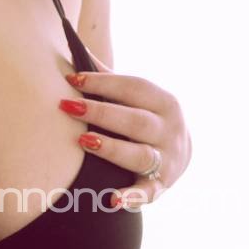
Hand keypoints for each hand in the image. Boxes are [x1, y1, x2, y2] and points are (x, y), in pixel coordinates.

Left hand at [61, 50, 192, 210]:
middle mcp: (170, 130)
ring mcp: (167, 159)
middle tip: (67, 106)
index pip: (133, 88)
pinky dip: (131, 198)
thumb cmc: (147, 119)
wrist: (181, 155)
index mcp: (164, 102)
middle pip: (134, 120)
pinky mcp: (161, 186)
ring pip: (139, 154)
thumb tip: (76, 48)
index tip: (72, 79)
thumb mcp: (139, 98)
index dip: (103, 82)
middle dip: (101, 112)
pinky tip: (111, 201)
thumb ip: (110, 78)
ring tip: (84, 141)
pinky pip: (147, 194)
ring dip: (111, 148)